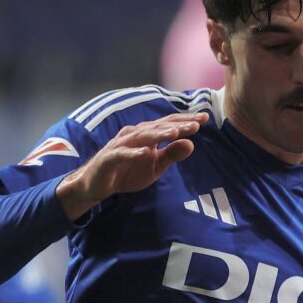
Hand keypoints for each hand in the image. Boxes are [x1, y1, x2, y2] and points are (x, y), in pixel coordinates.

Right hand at [58, 112, 207, 219]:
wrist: (97, 184)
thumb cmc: (128, 171)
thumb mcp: (155, 166)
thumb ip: (171, 154)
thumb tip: (191, 144)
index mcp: (147, 135)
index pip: (168, 125)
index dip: (186, 121)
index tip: (205, 118)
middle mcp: (134, 135)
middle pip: (158, 126)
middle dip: (177, 124)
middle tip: (197, 123)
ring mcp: (121, 145)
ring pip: (142, 137)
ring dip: (159, 134)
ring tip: (175, 133)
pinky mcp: (110, 158)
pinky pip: (123, 154)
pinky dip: (134, 153)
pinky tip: (147, 153)